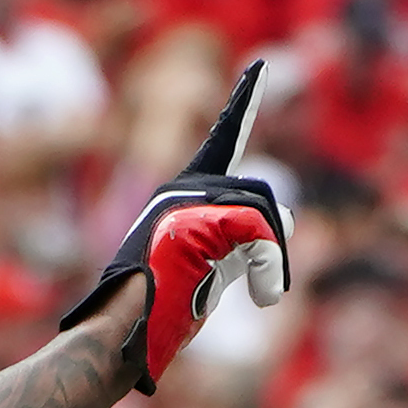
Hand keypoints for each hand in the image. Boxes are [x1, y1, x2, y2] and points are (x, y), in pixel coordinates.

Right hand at [60, 60, 288, 391]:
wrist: (117, 339)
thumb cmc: (150, 321)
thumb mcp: (203, 277)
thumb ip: (239, 247)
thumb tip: (289, 220)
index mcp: (177, 199)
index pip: (221, 142)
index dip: (243, 104)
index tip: (260, 68)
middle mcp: (182, 191)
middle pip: (256, 196)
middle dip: (272, 240)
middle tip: (272, 285)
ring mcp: (188, 203)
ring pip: (259, 213)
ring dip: (271, 257)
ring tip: (264, 293)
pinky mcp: (201, 220)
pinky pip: (259, 230)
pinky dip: (270, 265)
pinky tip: (264, 296)